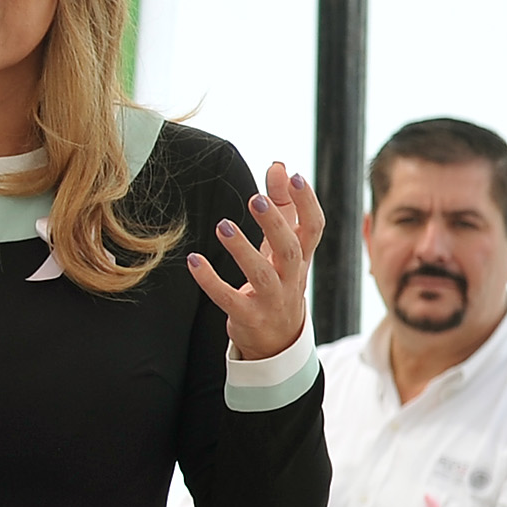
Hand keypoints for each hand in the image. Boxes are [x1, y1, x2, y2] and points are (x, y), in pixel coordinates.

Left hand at [186, 162, 324, 361]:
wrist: (278, 340)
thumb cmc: (280, 282)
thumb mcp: (284, 247)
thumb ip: (282, 206)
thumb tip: (279, 165)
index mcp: (301, 258)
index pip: (313, 228)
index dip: (308, 203)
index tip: (294, 177)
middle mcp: (291, 279)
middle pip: (290, 250)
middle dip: (275, 224)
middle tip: (255, 199)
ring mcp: (270, 300)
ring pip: (261, 275)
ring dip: (242, 250)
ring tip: (222, 225)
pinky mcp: (247, 317)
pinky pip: (228, 298)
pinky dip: (210, 281)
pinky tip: (193, 260)